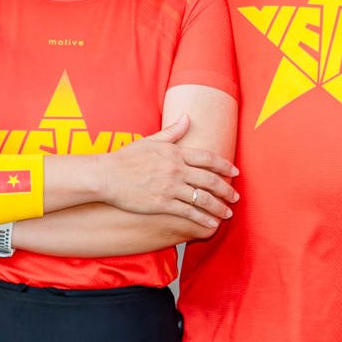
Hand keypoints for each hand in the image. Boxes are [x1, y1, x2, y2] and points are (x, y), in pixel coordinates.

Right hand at [96, 119, 237, 226]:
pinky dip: (202, 219)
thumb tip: (187, 117)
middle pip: (210, 179)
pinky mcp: (162, 204)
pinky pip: (188, 212)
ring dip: (218, 207)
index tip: (235, 173)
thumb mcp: (150, 141)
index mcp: (175, 153)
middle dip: (226, 190)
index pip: (208, 158)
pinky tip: (211, 224)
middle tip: (235, 197)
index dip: (224, 166)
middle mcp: (176, 169)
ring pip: (202, 198)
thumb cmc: (126, 158)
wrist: (106, 176)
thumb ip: (172, 132)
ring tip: (227, 214)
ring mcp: (170, 187)